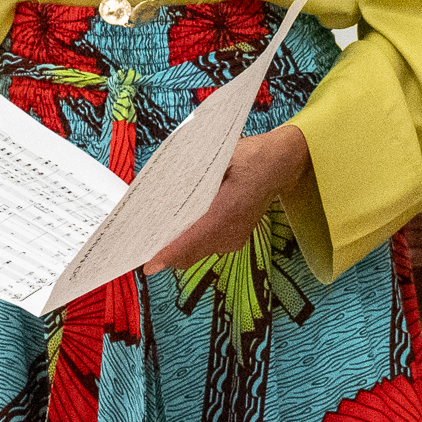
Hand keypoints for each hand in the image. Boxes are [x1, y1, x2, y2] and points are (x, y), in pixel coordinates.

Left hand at [146, 127, 313, 273]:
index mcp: (224, 212)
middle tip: (142, 246)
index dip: (167, 254)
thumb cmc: (247, 156)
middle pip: (189, 254)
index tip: (148, 264)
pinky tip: (180, 229)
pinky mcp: (236, 239)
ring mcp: (234, 239)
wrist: (279, 165)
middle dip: (166, 254)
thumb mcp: (216, 158)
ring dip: (178, 249)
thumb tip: (160, 188)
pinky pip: (207, 248)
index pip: (189, 241)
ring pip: (196, 253)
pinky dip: (191, 243)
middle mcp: (229, 232)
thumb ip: (190, 176)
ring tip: (157, 236)